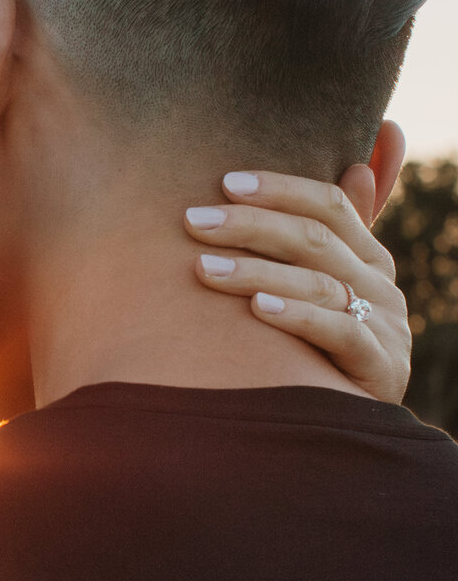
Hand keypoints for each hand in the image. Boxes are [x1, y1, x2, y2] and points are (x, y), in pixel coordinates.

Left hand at [183, 168, 409, 403]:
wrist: (338, 426)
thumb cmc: (312, 344)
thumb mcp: (320, 281)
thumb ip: (338, 223)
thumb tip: (365, 154)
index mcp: (368, 256)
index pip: (330, 205)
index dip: (280, 190)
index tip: (225, 182)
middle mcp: (382, 285)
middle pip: (317, 240)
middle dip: (250, 226)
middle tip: (192, 221)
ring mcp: (387, 327)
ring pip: (320, 285)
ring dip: (256, 272)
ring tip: (202, 269)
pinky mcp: (382, 369)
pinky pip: (339, 333)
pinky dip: (297, 317)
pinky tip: (257, 309)